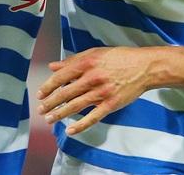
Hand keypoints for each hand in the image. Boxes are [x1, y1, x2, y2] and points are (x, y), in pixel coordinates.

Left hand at [36, 47, 154, 134]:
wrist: (143, 67)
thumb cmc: (119, 57)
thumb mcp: (95, 53)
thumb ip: (73, 60)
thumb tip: (53, 66)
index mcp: (87, 63)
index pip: (61, 76)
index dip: (48, 86)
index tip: (40, 94)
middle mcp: (92, 78)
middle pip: (66, 93)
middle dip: (51, 102)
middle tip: (41, 109)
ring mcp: (102, 92)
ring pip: (76, 105)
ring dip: (60, 114)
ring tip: (49, 119)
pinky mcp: (111, 104)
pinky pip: (93, 117)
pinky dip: (81, 125)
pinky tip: (70, 130)